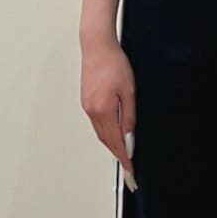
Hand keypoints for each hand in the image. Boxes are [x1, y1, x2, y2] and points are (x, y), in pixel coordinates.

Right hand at [80, 38, 137, 187]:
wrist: (97, 46)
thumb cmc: (114, 63)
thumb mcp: (128, 91)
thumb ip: (129, 117)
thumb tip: (129, 138)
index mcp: (102, 110)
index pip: (116, 142)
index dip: (124, 158)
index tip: (130, 171)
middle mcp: (92, 111)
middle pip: (107, 141)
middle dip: (118, 156)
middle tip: (129, 170)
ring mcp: (87, 107)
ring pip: (101, 133)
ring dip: (112, 145)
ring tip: (124, 156)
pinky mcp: (86, 101)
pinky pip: (97, 124)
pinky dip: (106, 133)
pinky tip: (114, 135)